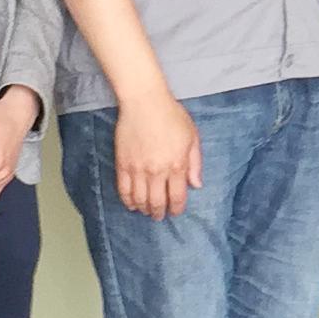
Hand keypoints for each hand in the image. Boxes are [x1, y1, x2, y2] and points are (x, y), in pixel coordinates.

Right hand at [115, 94, 203, 218]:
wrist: (144, 101)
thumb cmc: (171, 115)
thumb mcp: (192, 136)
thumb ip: (195, 163)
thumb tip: (196, 185)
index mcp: (177, 165)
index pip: (177, 197)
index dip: (176, 208)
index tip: (175, 212)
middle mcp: (157, 171)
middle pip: (157, 202)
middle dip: (159, 213)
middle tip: (159, 215)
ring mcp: (138, 168)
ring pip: (139, 199)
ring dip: (143, 209)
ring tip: (146, 210)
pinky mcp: (123, 164)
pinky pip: (123, 189)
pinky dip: (127, 200)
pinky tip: (131, 204)